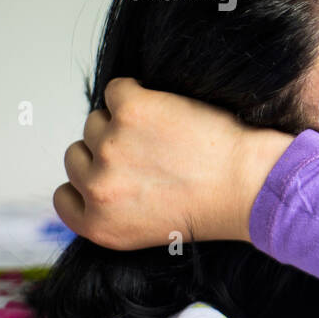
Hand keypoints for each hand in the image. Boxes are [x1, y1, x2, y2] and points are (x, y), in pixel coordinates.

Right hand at [54, 77, 293, 248]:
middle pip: (79, 153)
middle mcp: (97, 189)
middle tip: (156, 154)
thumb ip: (112, 208)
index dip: (92, 180)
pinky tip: (170, 110)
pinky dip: (138, 93)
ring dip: (126, 122)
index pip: (65, 195)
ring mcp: (110, 146)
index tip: (120, 175)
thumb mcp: (148, 228)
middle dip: (112, 150)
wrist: (253, 185)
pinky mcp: (132, 110)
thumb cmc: (215, 203)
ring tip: (169, 136)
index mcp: (97, 225)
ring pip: (97, 120)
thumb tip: (88, 174)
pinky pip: (118, 89)